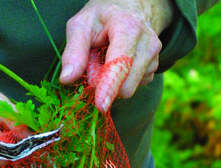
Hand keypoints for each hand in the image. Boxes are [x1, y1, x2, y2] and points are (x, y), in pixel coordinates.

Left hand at [60, 0, 174, 112]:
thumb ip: (73, 52)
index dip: (109, 86)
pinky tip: (118, 64)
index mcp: (127, 27)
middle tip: (95, 62)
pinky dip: (120, 82)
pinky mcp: (154, 68)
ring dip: (111, 83)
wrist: (129, 9)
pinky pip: (133, 88)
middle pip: (126, 86)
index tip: (101, 105)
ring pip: (128, 90)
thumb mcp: (80, 25)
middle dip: (104, 83)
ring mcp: (153, 56)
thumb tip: (67, 79)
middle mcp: (146, 42)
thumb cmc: (101, 19)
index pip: (120, 64)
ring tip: (106, 59)